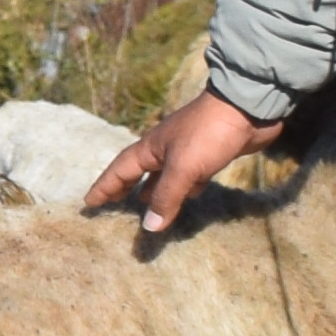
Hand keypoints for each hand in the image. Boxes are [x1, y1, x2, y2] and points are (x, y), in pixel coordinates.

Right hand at [83, 92, 269, 240]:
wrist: (247, 107)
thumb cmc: (208, 135)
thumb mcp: (183, 168)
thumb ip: (166, 197)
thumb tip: (149, 227)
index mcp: (151, 148)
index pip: (120, 170)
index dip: (104, 187)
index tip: (88, 203)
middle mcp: (165, 149)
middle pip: (139, 172)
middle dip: (125, 187)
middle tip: (112, 204)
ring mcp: (188, 151)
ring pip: (165, 176)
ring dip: (155, 190)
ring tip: (146, 206)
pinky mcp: (210, 154)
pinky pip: (190, 176)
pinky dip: (185, 189)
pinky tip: (190, 197)